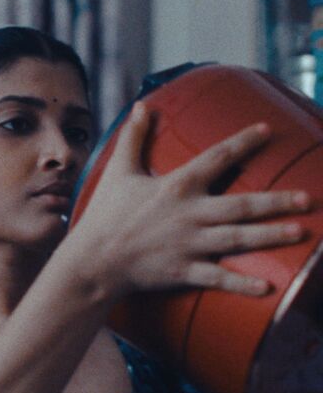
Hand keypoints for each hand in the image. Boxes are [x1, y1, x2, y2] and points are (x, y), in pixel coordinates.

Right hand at [69, 102, 309, 296]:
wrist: (92, 259)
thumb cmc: (104, 214)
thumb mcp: (118, 171)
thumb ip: (134, 137)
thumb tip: (143, 105)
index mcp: (176, 186)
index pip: (217, 158)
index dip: (244, 142)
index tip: (268, 130)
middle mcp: (189, 214)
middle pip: (241, 205)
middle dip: (277, 201)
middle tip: (307, 198)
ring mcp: (189, 244)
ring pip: (239, 239)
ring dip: (271, 235)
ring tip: (301, 232)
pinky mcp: (184, 270)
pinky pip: (219, 278)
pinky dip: (243, 283)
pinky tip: (269, 286)